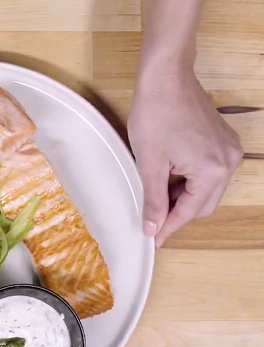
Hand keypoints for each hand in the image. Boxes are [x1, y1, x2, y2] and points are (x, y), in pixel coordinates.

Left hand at [128, 69, 242, 247]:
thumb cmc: (155, 114)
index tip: (153, 238)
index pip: (190, 212)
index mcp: (212, 170)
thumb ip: (154, 199)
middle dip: (178, 213)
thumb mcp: (149, 163)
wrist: (165, 75)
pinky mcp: (222, 139)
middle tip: (152, 218)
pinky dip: (190, 180)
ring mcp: (228, 148)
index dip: (169, 227)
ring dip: (184, 196)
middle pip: (204, 204)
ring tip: (156, 193)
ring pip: (207, 189)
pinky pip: (209, 171)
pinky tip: (169, 176)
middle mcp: (228, 161)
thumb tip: (152, 227)